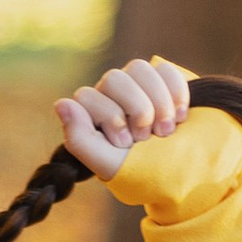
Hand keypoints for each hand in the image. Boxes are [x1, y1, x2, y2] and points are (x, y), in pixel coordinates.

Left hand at [56, 54, 194, 177]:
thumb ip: (79, 138)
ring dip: (158, 102)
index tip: (125, 143)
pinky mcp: (164, 80)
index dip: (109, 118)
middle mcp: (110, 93)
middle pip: (115, 79)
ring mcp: (137, 83)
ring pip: (140, 68)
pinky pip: (166, 69)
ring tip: (166, 130)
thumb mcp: (106, 163)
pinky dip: (176, 93)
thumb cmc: (138, 171)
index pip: (87, 96)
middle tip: (146, 138)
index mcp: (91, 112)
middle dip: (136, 110)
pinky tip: (180, 117)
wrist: (179, 173)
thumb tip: (61, 104)